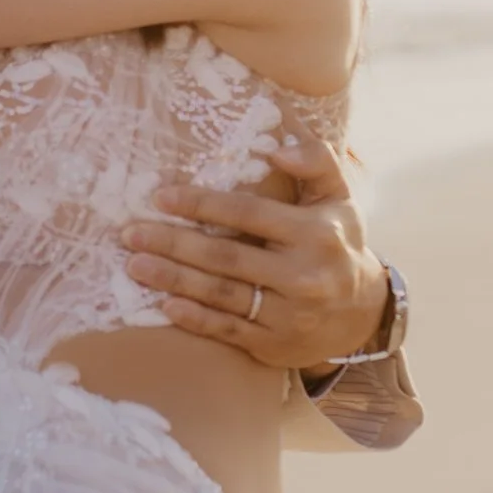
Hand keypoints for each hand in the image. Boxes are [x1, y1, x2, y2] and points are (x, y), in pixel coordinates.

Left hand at [120, 131, 389, 373]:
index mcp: (316, 234)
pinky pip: (227, 331)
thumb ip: (317, 160)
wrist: (361, 315)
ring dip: (172, 280)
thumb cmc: (337, 243)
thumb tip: (277, 147)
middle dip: (173, 244)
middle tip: (130, 234)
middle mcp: (303, 276)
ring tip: (134, 266)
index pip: (249, 214)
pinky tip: (164, 305)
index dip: (203, 205)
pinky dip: (194, 319)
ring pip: (221, 295)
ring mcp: (288, 315)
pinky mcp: (275, 345)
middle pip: (225, 258)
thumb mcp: (338, 197)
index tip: (161, 197)